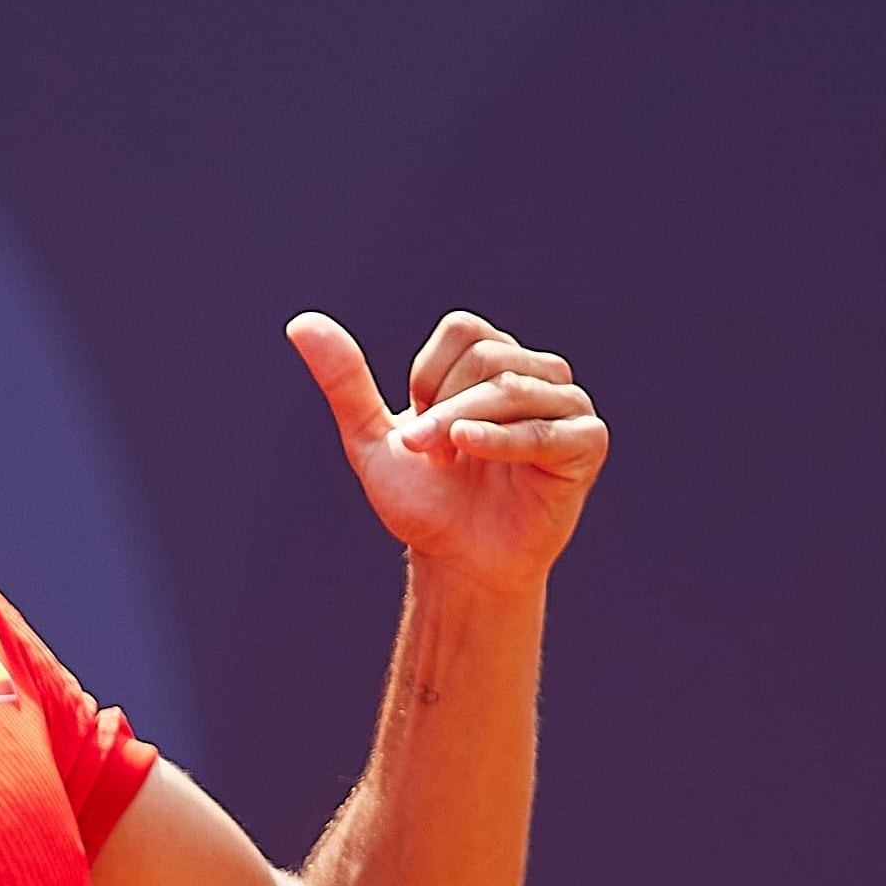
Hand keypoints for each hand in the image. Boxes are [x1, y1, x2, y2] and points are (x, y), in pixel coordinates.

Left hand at [288, 310, 606, 597]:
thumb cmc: (425, 502)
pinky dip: (501, 439)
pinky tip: (467, 448)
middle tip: (429, 454)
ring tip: (446, 463)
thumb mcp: (373, 438)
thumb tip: (299, 322)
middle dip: (441, 408)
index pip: (463, 331)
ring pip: (511, 388)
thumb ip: (344, 381)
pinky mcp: (586, 445)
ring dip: (460, 426)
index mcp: (495, 362)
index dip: (427, 377)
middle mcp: (537, 375)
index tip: (419, 427)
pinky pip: (545, 430)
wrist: (458, 563)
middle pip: (487, 358)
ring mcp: (568, 407)